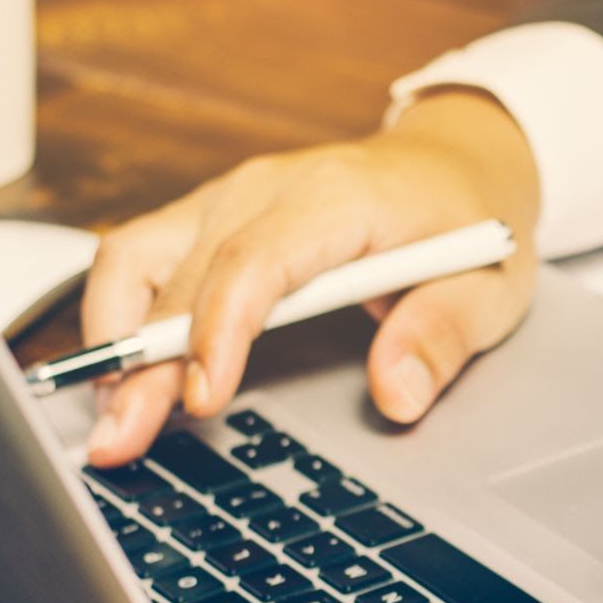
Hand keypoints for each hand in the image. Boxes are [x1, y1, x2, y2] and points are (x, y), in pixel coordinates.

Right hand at [80, 90, 540, 465]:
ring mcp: (229, 198)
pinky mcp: (210, 216)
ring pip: (134, 258)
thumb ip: (441, 337)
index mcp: (336, 199)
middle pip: (178, 274)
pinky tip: (128, 380)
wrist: (457, 161)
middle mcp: (265, 188)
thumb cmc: (467, 221)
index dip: (217, 332)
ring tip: (113, 417)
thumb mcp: (489, 286)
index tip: (202, 399)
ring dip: (113, 340)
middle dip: (142, 365)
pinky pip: (141, 259)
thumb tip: (395, 395)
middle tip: (123, 440)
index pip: (254, 263)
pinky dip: (123, 319)